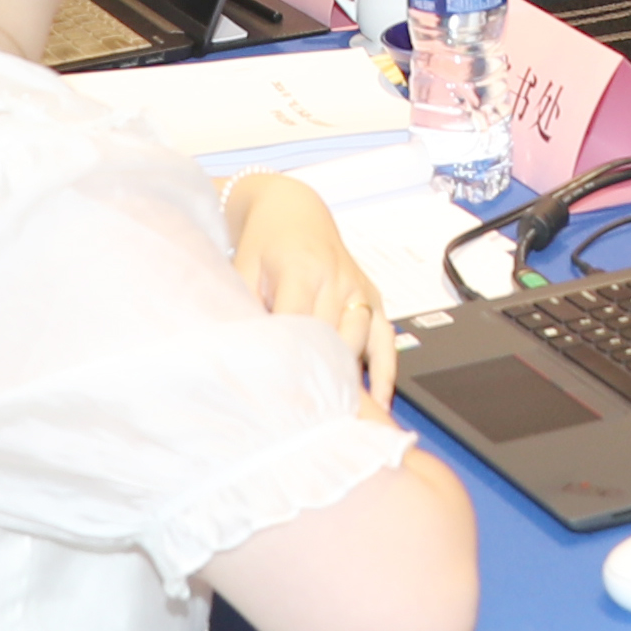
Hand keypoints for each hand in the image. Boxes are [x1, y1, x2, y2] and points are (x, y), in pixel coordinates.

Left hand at [227, 175, 395, 407]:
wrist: (293, 209)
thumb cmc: (263, 241)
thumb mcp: (243, 267)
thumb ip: (246, 306)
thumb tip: (243, 350)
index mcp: (301, 269)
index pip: (299, 323)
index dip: (292, 360)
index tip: (284, 397)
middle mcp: (336, 279)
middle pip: (332, 339)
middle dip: (320, 377)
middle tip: (309, 421)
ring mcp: (359, 289)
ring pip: (359, 342)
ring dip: (350, 377)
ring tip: (339, 417)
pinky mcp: (374, 297)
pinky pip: (386, 339)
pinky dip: (386, 371)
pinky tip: (380, 402)